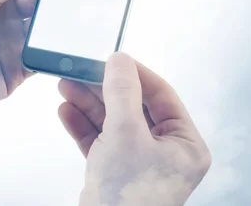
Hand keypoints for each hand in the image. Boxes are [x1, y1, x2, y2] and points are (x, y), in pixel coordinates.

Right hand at [58, 53, 210, 205]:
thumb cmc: (128, 198)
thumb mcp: (125, 134)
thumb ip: (122, 93)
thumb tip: (119, 60)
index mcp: (184, 144)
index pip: (162, 95)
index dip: (136, 74)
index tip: (112, 58)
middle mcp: (165, 152)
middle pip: (134, 107)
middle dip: (103, 89)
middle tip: (81, 70)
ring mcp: (139, 162)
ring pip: (114, 122)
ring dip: (88, 104)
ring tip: (65, 86)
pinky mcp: (117, 172)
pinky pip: (101, 141)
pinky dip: (83, 126)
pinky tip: (66, 111)